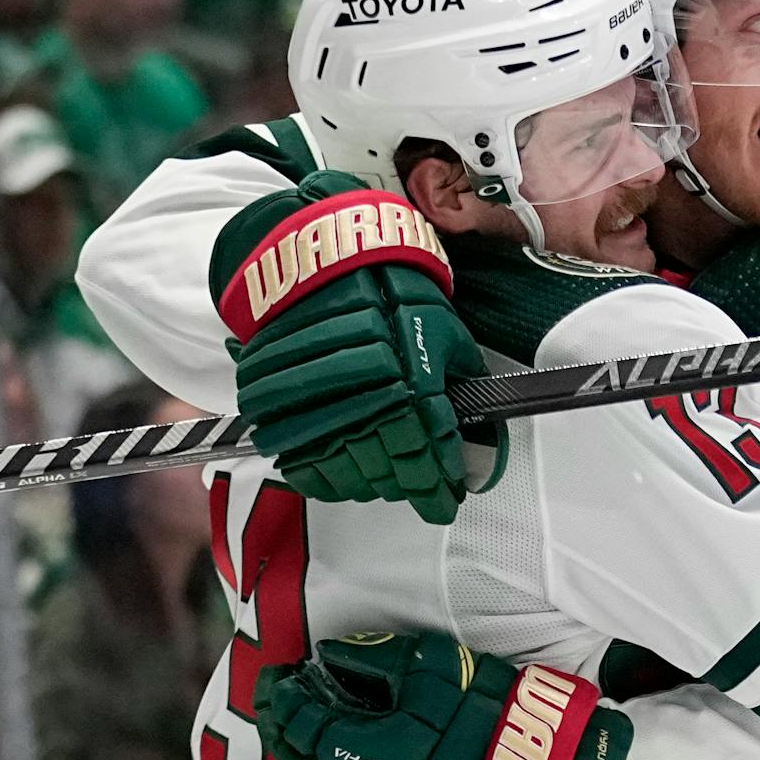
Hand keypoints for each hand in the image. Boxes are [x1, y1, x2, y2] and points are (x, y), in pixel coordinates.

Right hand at [213, 171, 505, 519]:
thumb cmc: (392, 289)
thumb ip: (460, 381)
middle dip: (406, 488)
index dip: (436, 487)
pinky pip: (300, 460)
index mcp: (410, 378)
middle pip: (387, 469)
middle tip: (417, 491)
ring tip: (382, 484)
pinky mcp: (280, 401)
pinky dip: (322, 477)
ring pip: (345, 470)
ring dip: (368, 486)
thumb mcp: (442, 331)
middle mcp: (365, 393)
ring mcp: (320, 402)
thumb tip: (478, 426)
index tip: (443, 503)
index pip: (426, 454)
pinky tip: (341, 477)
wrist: (329, 255)